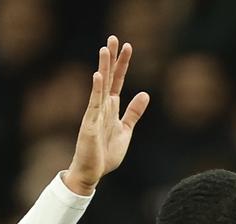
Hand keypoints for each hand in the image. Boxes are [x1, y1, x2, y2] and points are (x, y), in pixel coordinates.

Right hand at [63, 35, 149, 194]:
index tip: (127, 46)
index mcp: (111, 107)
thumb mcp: (126, 130)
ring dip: (103, 68)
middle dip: (111, 58)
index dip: (123, 64)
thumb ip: (134, 112)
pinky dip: (96, 90)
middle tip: (113, 38)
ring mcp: (95, 114)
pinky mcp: (90, 124)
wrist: (93, 173)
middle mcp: (102, 106)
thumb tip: (145, 93)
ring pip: (100, 86)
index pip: (117, 81)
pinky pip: (93, 104)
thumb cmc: (106, 153)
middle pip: (108, 77)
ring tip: (104, 49)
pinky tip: (98, 76)